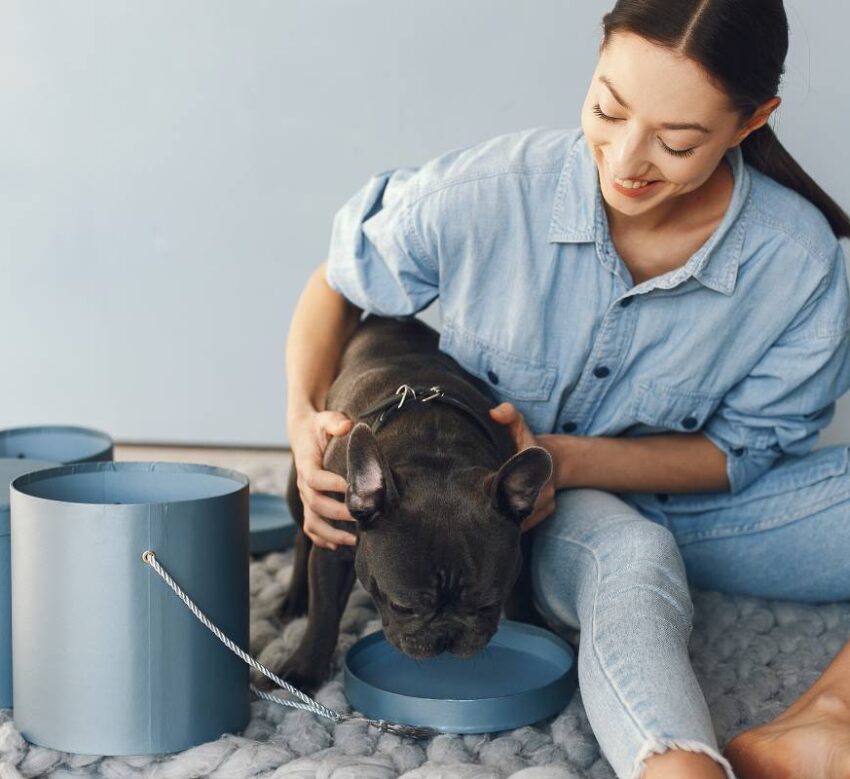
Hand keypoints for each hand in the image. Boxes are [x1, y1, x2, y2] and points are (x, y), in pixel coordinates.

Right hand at [288, 409, 356, 549]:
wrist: (303, 434)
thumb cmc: (318, 426)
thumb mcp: (326, 418)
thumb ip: (335, 421)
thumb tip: (347, 426)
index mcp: (306, 463)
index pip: (315, 478)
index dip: (331, 485)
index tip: (351, 489)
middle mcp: (304, 483)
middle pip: (316, 504)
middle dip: (339, 513)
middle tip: (361, 516)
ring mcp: (306, 496)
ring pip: (312, 521)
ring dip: (331, 534)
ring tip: (354, 540)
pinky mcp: (310, 503)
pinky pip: (311, 526)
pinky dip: (322, 539)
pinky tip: (338, 546)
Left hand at [488, 402, 556, 532]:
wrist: (551, 458)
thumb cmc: (525, 441)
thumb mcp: (517, 424)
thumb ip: (507, 413)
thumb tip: (494, 413)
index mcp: (537, 460)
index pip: (516, 477)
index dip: (499, 486)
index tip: (484, 489)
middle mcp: (546, 483)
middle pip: (517, 502)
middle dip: (498, 506)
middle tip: (475, 508)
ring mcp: (548, 500)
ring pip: (522, 516)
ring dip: (503, 518)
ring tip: (481, 517)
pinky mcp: (547, 511)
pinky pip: (526, 523)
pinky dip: (510, 523)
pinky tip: (493, 523)